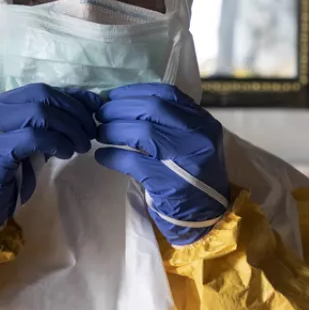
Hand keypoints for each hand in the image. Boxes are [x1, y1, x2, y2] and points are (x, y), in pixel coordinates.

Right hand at [0, 83, 100, 230]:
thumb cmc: (1, 176)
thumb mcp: (27, 145)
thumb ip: (46, 127)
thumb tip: (82, 111)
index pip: (40, 89)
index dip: (72, 97)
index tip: (95, 108)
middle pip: (42, 95)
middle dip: (74, 111)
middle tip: (90, 132)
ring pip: (39, 112)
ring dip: (69, 128)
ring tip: (81, 146)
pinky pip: (33, 137)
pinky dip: (56, 142)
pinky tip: (65, 154)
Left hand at [94, 83, 229, 245]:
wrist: (208, 217)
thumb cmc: (194, 178)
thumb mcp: (193, 143)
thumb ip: (171, 124)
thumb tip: (126, 106)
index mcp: (203, 122)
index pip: (166, 94)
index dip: (135, 92)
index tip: (114, 96)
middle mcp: (198, 136)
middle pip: (152, 108)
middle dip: (119, 108)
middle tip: (101, 115)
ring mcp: (185, 158)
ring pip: (142, 131)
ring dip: (113, 130)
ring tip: (100, 134)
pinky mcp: (168, 181)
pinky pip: (133, 161)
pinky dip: (113, 156)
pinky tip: (102, 157)